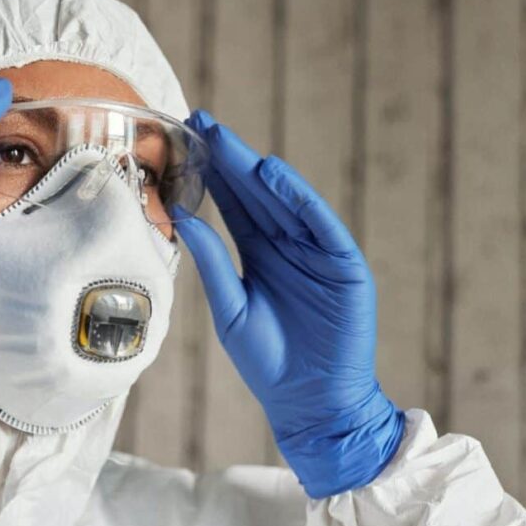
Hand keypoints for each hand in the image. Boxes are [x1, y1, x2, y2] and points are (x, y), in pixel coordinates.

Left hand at [175, 110, 403, 497]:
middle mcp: (288, 246)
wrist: (310, 402)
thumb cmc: (267, 362)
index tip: (185, 141)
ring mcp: (317, 253)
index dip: (212, 174)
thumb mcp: (231, 310)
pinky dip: (299, 200)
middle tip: (201, 122)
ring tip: (226, 142)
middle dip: (230, 159)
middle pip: (256, 194)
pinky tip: (272, 175)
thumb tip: (182, 217)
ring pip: (285, 202)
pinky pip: (320, 225)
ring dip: (258, 171)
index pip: (234, 205)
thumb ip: (213, 263)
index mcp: (260, 255)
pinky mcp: (344, 266)